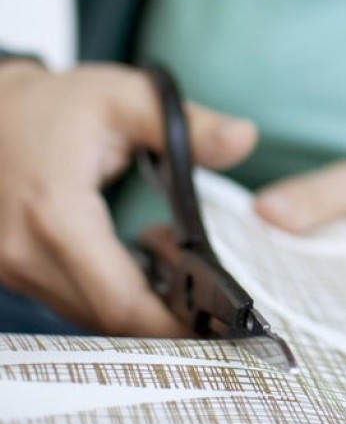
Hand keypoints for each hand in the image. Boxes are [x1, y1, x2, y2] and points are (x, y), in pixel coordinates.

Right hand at [0, 61, 256, 335]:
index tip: (218, 325)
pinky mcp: (14, 268)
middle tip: (203, 280)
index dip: (173, 325)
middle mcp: (26, 251)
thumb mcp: (130, 98)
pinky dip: (110, 291)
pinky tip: (139, 259)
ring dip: (137, 302)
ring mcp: (13, 265)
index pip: (120, 302)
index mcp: (57, 212)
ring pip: (88, 315)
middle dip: (164, 312)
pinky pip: (72, 299)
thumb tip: (245, 138)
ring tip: (172, 255)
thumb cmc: (61, 103)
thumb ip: (190, 126)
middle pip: (107, 318)